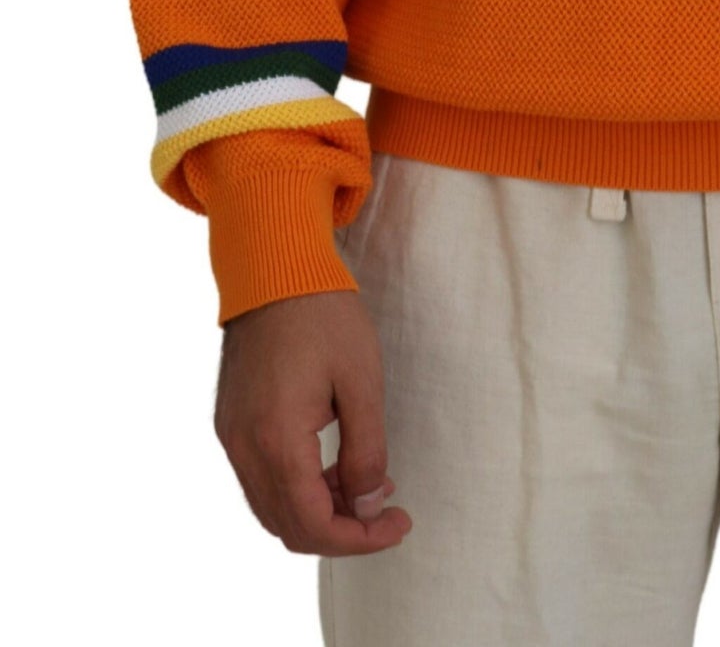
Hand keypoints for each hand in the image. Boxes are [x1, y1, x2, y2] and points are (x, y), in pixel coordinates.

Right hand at [214, 289, 413, 555]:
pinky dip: (297, 487)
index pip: (313, 524)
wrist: (274, 269)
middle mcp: (243, 448)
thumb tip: (367, 506)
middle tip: (388, 509)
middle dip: (342, 530)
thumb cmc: (324, 316)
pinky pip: (260, 479)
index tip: (398, 523)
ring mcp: (231, 436)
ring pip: (271, 507)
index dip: (359, 539)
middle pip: (288, 527)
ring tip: (367, 483)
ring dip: (319, 509)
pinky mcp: (230, 422)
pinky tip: (334, 463)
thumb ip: (366, 451)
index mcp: (277, 441)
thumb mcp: (362, 381)